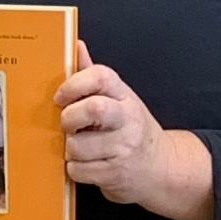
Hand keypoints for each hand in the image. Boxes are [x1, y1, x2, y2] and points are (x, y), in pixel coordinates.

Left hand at [57, 38, 214, 219]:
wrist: (160, 166)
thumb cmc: (131, 129)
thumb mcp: (118, 98)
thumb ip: (93, 75)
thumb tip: (76, 46)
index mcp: (124, 95)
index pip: (100, 76)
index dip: (74, 84)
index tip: (60, 97)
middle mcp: (128, 119)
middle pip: (93, 108)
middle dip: (69, 118)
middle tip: (67, 125)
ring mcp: (124, 148)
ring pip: (78, 145)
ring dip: (70, 148)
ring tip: (79, 147)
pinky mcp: (116, 173)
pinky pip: (79, 170)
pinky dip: (75, 169)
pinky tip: (86, 164)